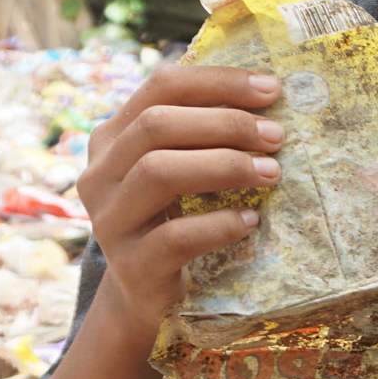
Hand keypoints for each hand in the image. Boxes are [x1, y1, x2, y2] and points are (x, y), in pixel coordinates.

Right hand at [78, 64, 284, 325]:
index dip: (218, 82)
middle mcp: (100, 173)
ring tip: (271, 172)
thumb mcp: (182, 170)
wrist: (147, 296)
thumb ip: (204, 134)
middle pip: (156, 125)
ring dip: (224, 166)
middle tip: (277, 136)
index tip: (273, 89)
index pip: (161, 86)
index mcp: (113, 137)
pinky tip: (251, 221)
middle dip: (225, 124)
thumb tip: (272, 95)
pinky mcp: (131, 265)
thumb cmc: (178, 219)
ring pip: (158, 172)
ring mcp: (110, 220)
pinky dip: (218, 224)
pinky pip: (174, 237)